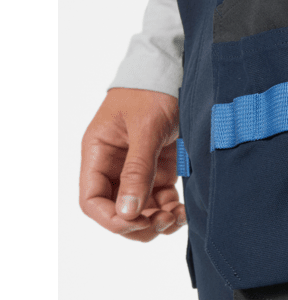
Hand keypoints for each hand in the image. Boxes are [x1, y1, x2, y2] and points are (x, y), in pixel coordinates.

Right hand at [80, 88, 184, 241]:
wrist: (176, 74)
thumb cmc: (152, 93)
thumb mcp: (145, 129)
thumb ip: (137, 171)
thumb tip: (127, 213)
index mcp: (98, 154)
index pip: (92, 201)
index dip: (111, 219)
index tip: (136, 221)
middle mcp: (114, 168)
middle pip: (117, 213)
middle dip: (139, 224)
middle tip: (163, 220)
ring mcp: (137, 172)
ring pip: (140, 213)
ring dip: (158, 222)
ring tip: (178, 216)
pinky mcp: (159, 173)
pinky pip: (160, 203)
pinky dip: (171, 212)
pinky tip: (184, 211)